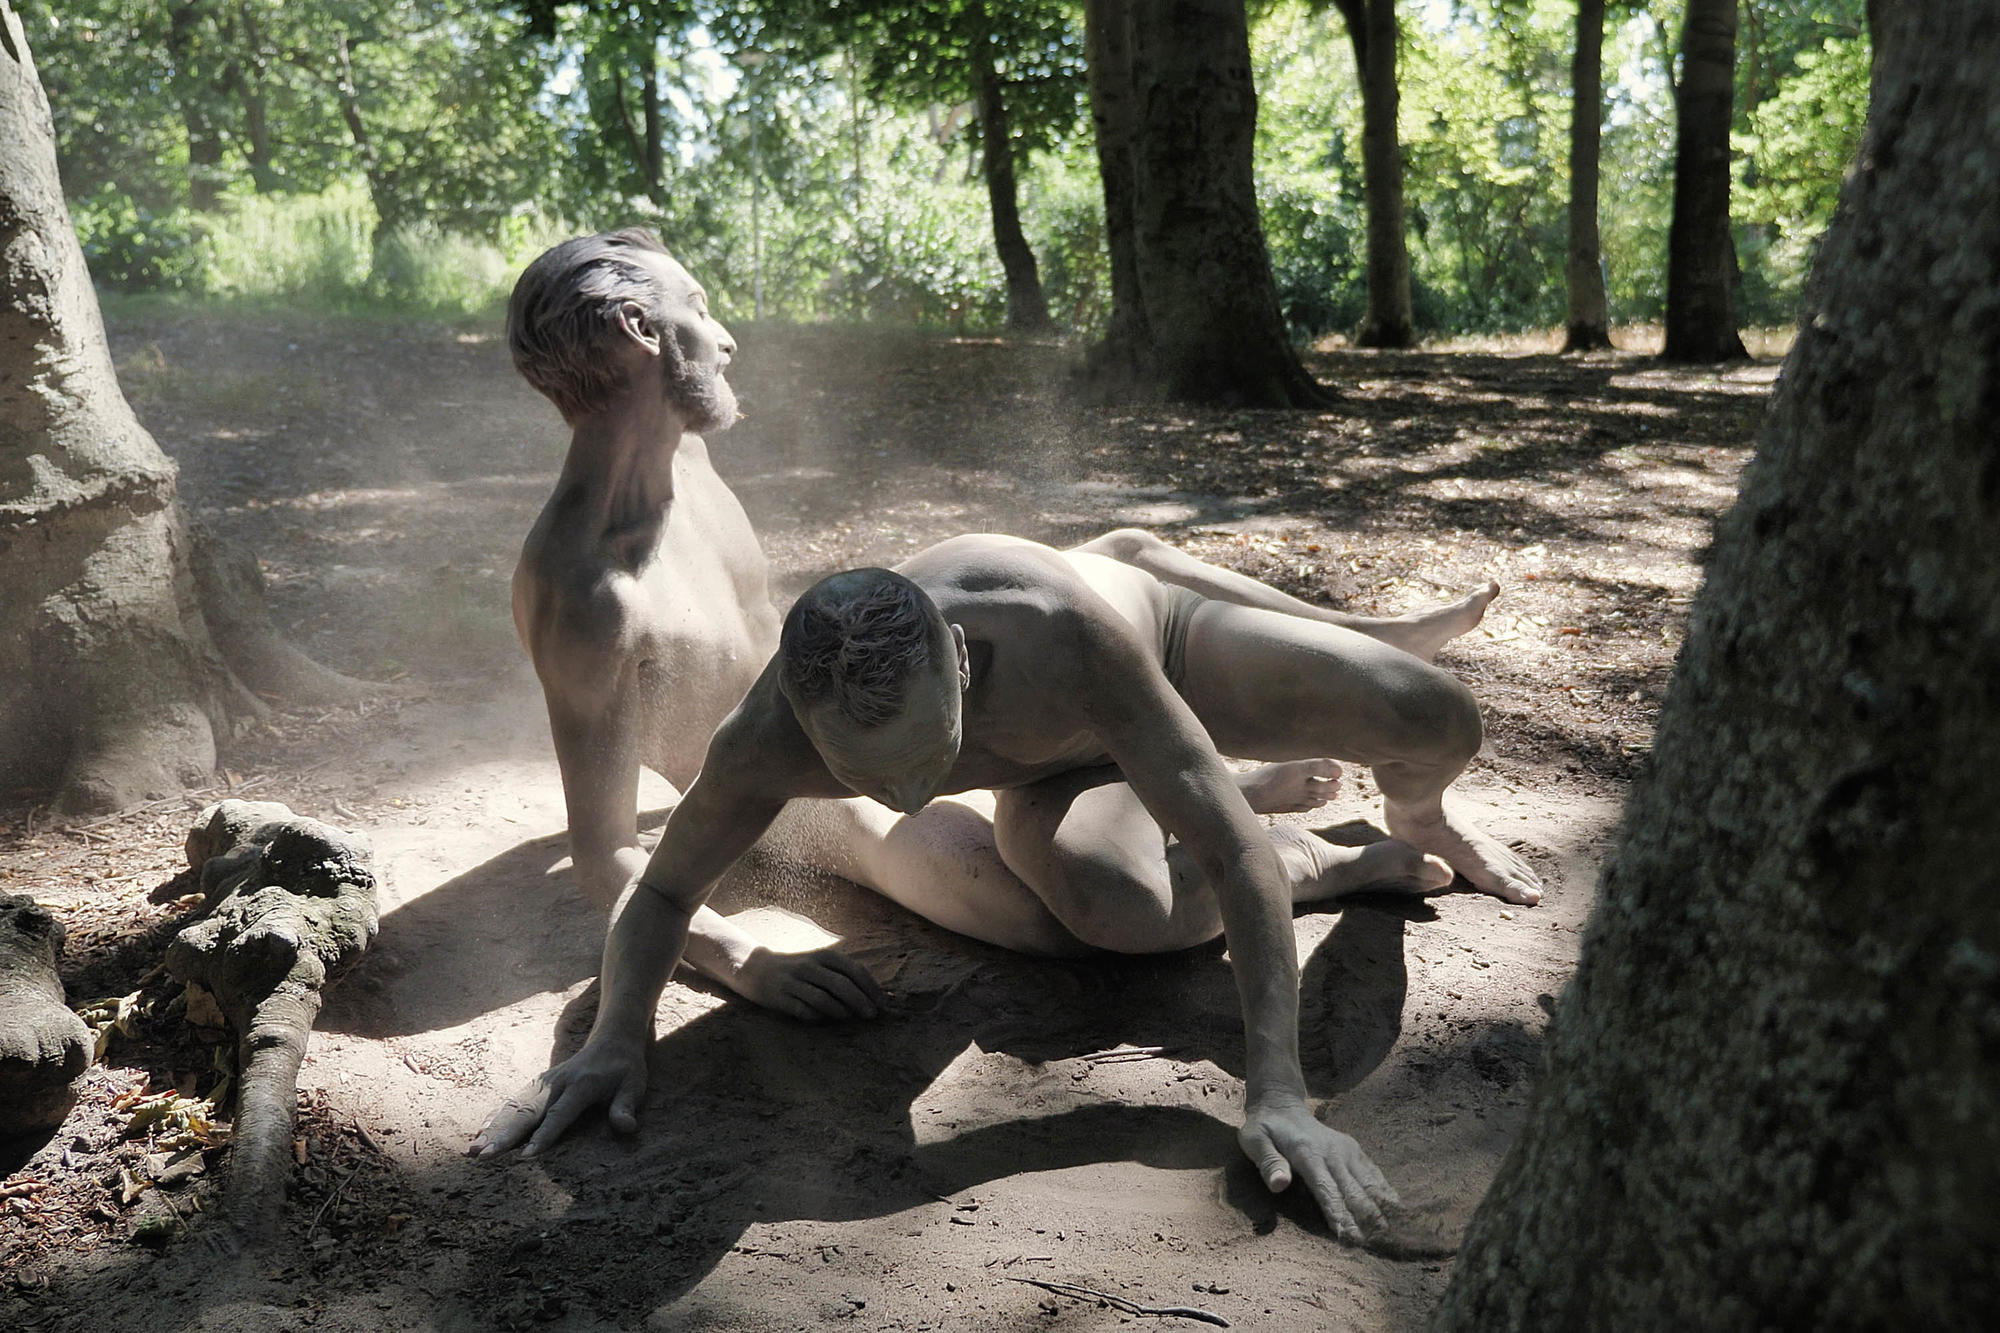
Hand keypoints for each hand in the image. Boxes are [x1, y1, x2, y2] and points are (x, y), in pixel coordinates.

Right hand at [468, 1037, 646, 1159]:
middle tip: (484, 1156)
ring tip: (472, 1150)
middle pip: (528, 1111)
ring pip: (514, 1106)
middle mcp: (557, 1082)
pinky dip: (495, 1116)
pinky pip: (513, 1101)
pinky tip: (479, 1133)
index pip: (560, 1113)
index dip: (544, 1135)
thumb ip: (626, 1106)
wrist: (612, 1039)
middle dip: (504, 1135)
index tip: (527, 1156)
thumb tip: (627, 1127)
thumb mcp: (634, 1085)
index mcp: (581, 1085)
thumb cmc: (624, 1069)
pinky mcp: (536, 1084)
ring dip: (492, 1128)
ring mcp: (543, 1082)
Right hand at [730, 945, 885, 1021]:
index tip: (883, 1003)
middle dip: (860, 1001)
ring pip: (822, 998)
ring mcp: (794, 981)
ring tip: (849, 1018)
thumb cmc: (797, 969)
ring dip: (840, 1011)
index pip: (854, 970)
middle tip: (872, 1016)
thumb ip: (842, 975)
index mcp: (824, 956)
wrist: (755, 968)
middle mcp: (810, 966)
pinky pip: (803, 1010)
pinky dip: (817, 1017)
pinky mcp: (780, 996)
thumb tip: (873, 995)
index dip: (871, 987)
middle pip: (841, 984)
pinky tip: (824, 1020)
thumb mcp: (819, 963)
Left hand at [1239, 1099, 1399, 1242]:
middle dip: (1366, 1220)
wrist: (1282, 1104)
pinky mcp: (1355, 1150)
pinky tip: (1398, 1210)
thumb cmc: (1265, 1128)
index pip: (1327, 1191)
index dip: (1340, 1216)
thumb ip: (1268, 1163)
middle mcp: (1334, 1152)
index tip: (1350, 1239)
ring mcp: (1347, 1150)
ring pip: (1370, 1184)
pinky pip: (1374, 1174)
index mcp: (1309, 1154)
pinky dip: (1386, 1193)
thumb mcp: (1255, 1141)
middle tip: (1376, 1246)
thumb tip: (1279, 1185)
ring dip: (1382, 1209)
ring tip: (1392, 1234)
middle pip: (1355, 1192)